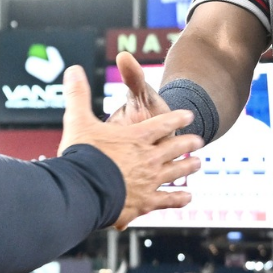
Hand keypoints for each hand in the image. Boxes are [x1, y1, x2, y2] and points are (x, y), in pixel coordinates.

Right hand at [57, 65, 201, 227]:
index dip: (176, 119)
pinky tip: (187, 197)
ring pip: (175, 172)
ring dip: (187, 167)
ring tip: (197, 163)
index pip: (162, 124)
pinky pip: (166, 199)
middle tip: (200, 140)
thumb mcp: (78, 121)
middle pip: (174, 148)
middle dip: (187, 142)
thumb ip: (78, 96)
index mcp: (136, 137)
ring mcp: (150, 181)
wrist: (85, 190)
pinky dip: (178, 198)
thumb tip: (73, 70)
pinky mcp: (145, 203)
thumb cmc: (82, 155)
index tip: (188, 115)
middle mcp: (148, 157)